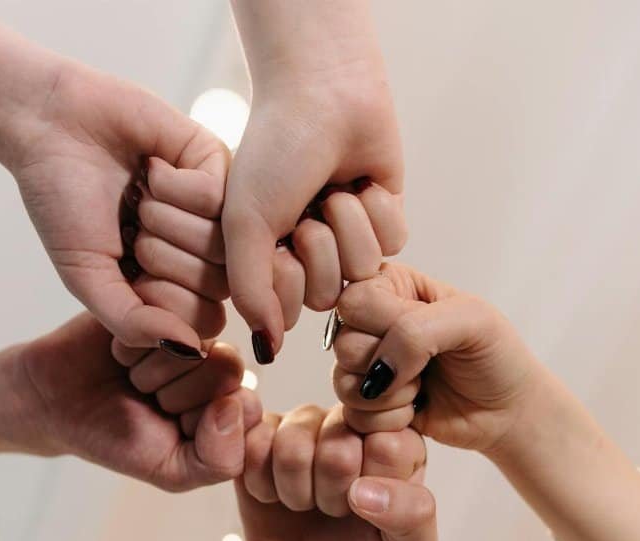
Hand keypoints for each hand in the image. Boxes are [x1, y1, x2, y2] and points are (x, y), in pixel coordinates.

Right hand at [0, 313, 260, 491]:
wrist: (53, 401)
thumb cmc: (114, 437)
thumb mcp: (171, 470)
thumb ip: (218, 460)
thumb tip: (235, 404)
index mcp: (232, 398)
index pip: (247, 406)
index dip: (202, 422)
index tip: (169, 427)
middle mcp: (218, 357)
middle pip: (226, 370)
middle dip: (174, 394)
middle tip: (142, 397)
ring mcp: (190, 323)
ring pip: (197, 343)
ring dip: (150, 368)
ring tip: (129, 374)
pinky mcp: (159, 296)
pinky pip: (164, 316)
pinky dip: (134, 342)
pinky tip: (117, 349)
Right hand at [13, 62, 231, 354]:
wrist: (51, 124)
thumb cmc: (63, 202)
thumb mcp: (87, 277)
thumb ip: (132, 322)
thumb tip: (189, 350)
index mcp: (172, 284)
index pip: (203, 323)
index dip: (163, 303)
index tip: (127, 272)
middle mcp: (200, 251)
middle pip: (218, 287)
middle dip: (161, 258)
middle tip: (130, 226)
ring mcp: (215, 209)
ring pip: (224, 245)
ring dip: (166, 221)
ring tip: (137, 196)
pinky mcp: (219, 164)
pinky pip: (221, 198)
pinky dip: (176, 188)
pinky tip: (151, 169)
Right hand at [222, 59, 405, 362]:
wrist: (323, 91)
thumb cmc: (274, 150)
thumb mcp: (246, 223)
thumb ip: (250, 292)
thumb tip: (267, 350)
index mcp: (266, 256)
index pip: (286, 309)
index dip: (285, 277)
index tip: (277, 238)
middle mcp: (305, 254)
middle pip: (328, 293)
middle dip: (320, 245)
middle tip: (308, 204)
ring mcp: (347, 238)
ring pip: (364, 270)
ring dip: (349, 223)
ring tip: (334, 186)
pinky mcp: (385, 219)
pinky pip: (394, 245)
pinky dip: (377, 209)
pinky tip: (361, 179)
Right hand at [235, 404, 433, 540]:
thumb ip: (412, 516)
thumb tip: (365, 490)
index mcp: (400, 440)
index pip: (388, 445)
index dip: (370, 488)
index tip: (369, 507)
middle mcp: (353, 420)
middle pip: (337, 444)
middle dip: (331, 495)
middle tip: (335, 509)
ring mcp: (305, 421)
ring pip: (291, 444)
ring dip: (294, 491)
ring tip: (305, 503)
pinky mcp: (261, 430)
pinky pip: (252, 443)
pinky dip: (260, 484)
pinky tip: (273, 493)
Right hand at [333, 261, 545, 454]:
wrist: (508, 410)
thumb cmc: (494, 355)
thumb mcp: (470, 320)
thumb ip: (415, 331)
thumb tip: (375, 371)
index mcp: (391, 286)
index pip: (355, 301)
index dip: (385, 325)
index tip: (425, 332)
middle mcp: (371, 323)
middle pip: (344, 343)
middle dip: (389, 363)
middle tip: (427, 365)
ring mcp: (367, 365)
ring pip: (343, 381)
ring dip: (391, 395)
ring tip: (423, 388)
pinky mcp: (369, 404)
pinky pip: (353, 415)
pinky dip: (388, 419)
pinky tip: (415, 409)